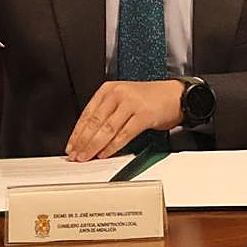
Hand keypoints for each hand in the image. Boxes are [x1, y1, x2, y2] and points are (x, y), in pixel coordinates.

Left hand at [66, 80, 183, 160]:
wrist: (175, 95)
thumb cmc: (149, 99)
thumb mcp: (123, 99)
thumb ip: (106, 114)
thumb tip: (88, 138)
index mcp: (109, 89)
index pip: (87, 113)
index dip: (77, 133)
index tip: (71, 146)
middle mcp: (118, 94)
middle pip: (94, 122)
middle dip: (83, 142)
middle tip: (76, 155)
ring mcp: (131, 103)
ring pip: (107, 129)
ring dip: (94, 146)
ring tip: (87, 157)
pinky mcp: (143, 114)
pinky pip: (123, 134)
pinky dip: (113, 146)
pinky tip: (106, 153)